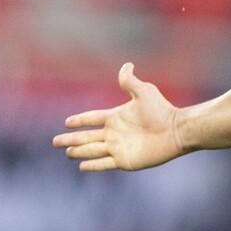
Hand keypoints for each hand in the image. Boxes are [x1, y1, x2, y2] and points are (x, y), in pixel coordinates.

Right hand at [52, 63, 183, 171]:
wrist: (175, 130)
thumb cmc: (162, 110)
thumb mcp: (144, 91)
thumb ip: (130, 81)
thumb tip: (127, 64)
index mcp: (116, 117)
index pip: (92, 119)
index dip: (79, 120)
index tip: (67, 122)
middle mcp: (115, 133)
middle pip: (87, 136)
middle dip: (71, 139)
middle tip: (55, 141)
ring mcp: (118, 147)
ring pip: (92, 150)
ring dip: (79, 151)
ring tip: (67, 152)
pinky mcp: (124, 160)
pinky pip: (104, 163)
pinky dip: (92, 164)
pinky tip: (81, 165)